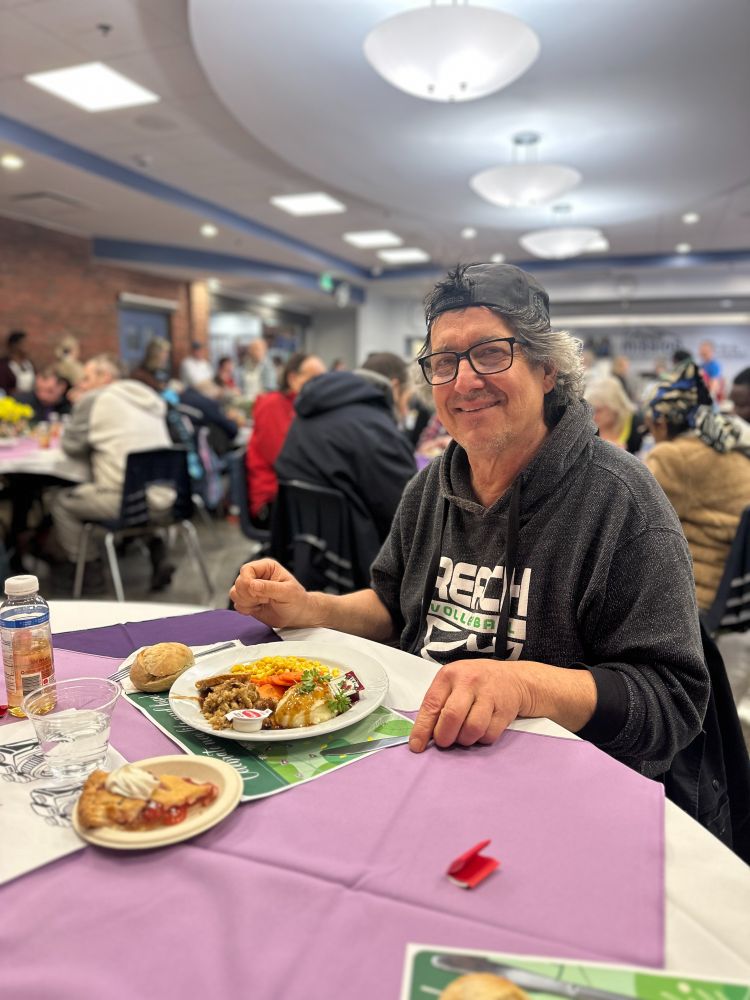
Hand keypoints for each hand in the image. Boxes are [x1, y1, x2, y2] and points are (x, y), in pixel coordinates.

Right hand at [230, 559, 313, 628]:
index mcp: (266, 567)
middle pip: (238, 582)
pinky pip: (236, 604)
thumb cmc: (296, 600)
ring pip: (234, 593)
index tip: (258, 593)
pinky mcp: (247, 600)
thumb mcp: (287, 592)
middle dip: (250, 595)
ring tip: (263, 603)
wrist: (297, 615)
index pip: (246, 570)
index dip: (248, 582)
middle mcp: (256, 576)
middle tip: (266, 599)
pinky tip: (259, 608)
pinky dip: (246, 609)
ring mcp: (250, 588)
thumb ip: (269, 588)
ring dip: (247, 602)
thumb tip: (252, 585)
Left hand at [408, 658, 526, 752]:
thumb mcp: (453, 683)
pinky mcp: (505, 709)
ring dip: (465, 739)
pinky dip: (482, 739)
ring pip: (472, 729)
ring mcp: (489, 694)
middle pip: (452, 716)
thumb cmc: (474, 683)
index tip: (417, 746)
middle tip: (445, 741)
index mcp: (449, 675)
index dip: (422, 728)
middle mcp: (469, 681)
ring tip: (464, 733)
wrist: (513, 678)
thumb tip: (422, 736)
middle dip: (444, 736)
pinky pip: (489, 735)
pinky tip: (481, 730)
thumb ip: (438, 704)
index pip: (431, 704)